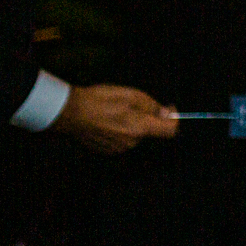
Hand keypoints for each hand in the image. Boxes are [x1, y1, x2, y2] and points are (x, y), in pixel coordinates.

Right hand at [53, 84, 177, 153]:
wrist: (70, 113)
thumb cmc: (100, 100)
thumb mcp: (130, 95)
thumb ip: (152, 106)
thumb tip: (167, 113)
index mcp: (140, 128)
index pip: (170, 131)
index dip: (174, 118)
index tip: (168, 107)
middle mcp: (131, 142)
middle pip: (150, 131)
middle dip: (148, 117)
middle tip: (134, 103)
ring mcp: (118, 148)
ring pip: (136, 135)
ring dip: (133, 123)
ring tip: (117, 110)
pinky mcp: (107, 150)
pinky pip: (123, 139)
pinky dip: (121, 130)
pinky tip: (108, 119)